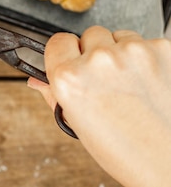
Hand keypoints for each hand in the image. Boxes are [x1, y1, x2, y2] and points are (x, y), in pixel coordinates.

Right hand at [28, 26, 170, 186]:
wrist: (169, 162)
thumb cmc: (127, 151)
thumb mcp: (78, 124)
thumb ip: (55, 94)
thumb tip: (38, 81)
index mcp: (69, 78)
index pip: (57, 41)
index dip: (65, 52)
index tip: (72, 59)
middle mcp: (98, 61)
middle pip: (90, 35)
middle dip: (96, 52)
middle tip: (107, 79)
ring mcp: (132, 52)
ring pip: (120, 36)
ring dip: (122, 53)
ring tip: (130, 83)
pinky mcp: (162, 50)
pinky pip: (147, 43)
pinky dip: (149, 58)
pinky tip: (149, 82)